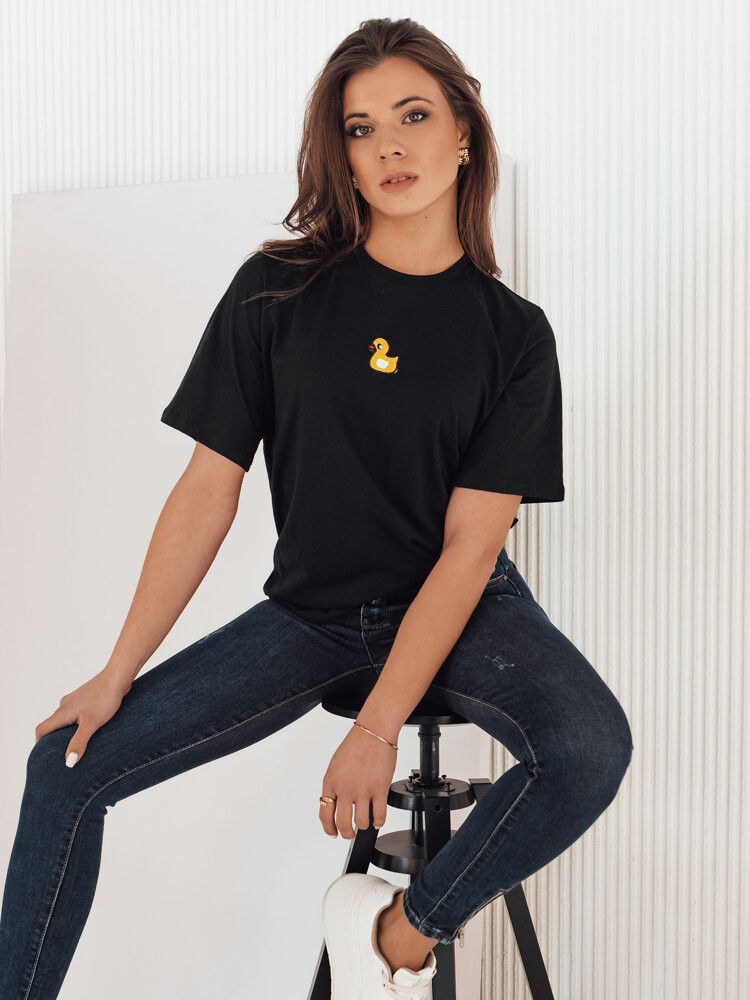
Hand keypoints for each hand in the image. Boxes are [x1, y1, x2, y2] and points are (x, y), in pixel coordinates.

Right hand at [34, 668, 132, 765]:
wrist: (118, 677)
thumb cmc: (104, 698)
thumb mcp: (91, 724)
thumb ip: (79, 742)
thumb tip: (68, 762)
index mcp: (62, 712)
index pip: (41, 729)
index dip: (39, 743)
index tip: (45, 755)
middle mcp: (65, 705)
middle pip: (53, 725)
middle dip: (55, 739)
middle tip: (63, 753)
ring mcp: (76, 700)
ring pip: (66, 719)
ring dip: (68, 731)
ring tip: (79, 743)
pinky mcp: (87, 698)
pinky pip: (77, 713)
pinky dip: (78, 723)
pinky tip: (92, 728)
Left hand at [319, 723, 397, 838]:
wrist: (373, 731)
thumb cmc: (356, 744)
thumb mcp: (336, 765)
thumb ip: (335, 785)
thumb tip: (336, 803)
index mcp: (330, 782)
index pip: (325, 814)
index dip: (328, 828)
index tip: (332, 833)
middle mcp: (345, 788)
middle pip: (343, 824)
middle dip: (346, 833)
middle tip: (350, 834)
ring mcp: (362, 790)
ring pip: (361, 823)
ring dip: (363, 826)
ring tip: (366, 823)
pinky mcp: (379, 789)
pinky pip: (379, 815)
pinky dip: (379, 822)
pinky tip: (378, 819)